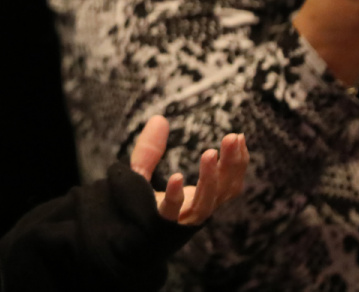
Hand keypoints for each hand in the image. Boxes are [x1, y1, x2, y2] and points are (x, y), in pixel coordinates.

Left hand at [130, 115, 247, 224]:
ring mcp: (182, 220)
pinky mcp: (162, 226)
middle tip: (233, 138)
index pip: (229, 182)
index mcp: (199, 199)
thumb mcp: (142, 172)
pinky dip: (176, 196)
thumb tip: (159, 119)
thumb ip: (150, 149)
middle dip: (232, 165)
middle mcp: (196, 210)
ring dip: (210, 179)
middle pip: (224, 191)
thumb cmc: (138, 208)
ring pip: (205, 203)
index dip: (238, 162)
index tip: (238, 137)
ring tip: (210, 152)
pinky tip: (177, 177)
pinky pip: (173, 213)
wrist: (119, 239)